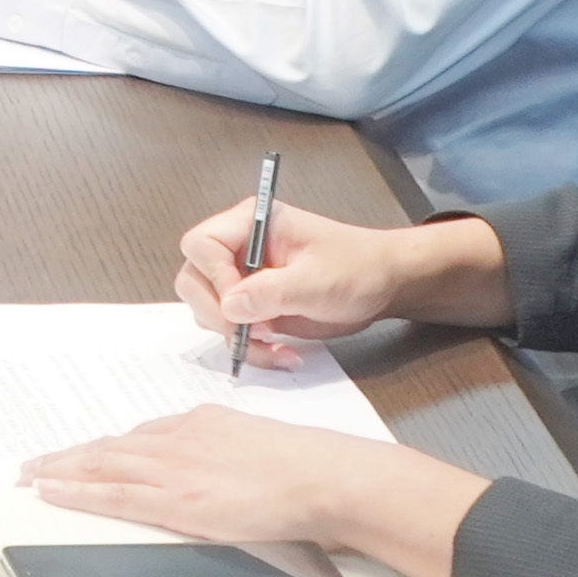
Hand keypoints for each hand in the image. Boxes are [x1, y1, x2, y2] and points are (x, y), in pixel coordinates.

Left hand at [19, 404, 489, 576]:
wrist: (321, 476)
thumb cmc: (301, 465)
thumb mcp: (250, 439)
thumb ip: (219, 446)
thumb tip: (204, 462)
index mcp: (197, 423)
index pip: (138, 437)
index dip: (103, 449)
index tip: (79, 454)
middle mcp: (177, 440)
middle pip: (110, 447)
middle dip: (68, 457)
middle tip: (32, 465)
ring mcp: (173, 469)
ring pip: (103, 466)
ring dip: (62, 471)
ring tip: (30, 478)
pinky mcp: (177, 501)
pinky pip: (114, 495)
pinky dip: (78, 492)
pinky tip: (53, 493)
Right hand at [170, 200, 505, 346]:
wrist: (383, 286)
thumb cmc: (356, 268)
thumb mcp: (317, 281)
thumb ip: (271, 291)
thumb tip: (230, 307)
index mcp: (250, 224)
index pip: (201, 244)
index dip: (214, 276)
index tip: (240, 303)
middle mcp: (238, 248)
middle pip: (194, 279)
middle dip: (216, 313)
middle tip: (249, 334)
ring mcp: (242, 278)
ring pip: (207, 309)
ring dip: (233, 335)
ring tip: (272, 347)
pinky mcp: (252, 306)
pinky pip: (230, 329)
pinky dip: (248, 347)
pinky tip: (279, 352)